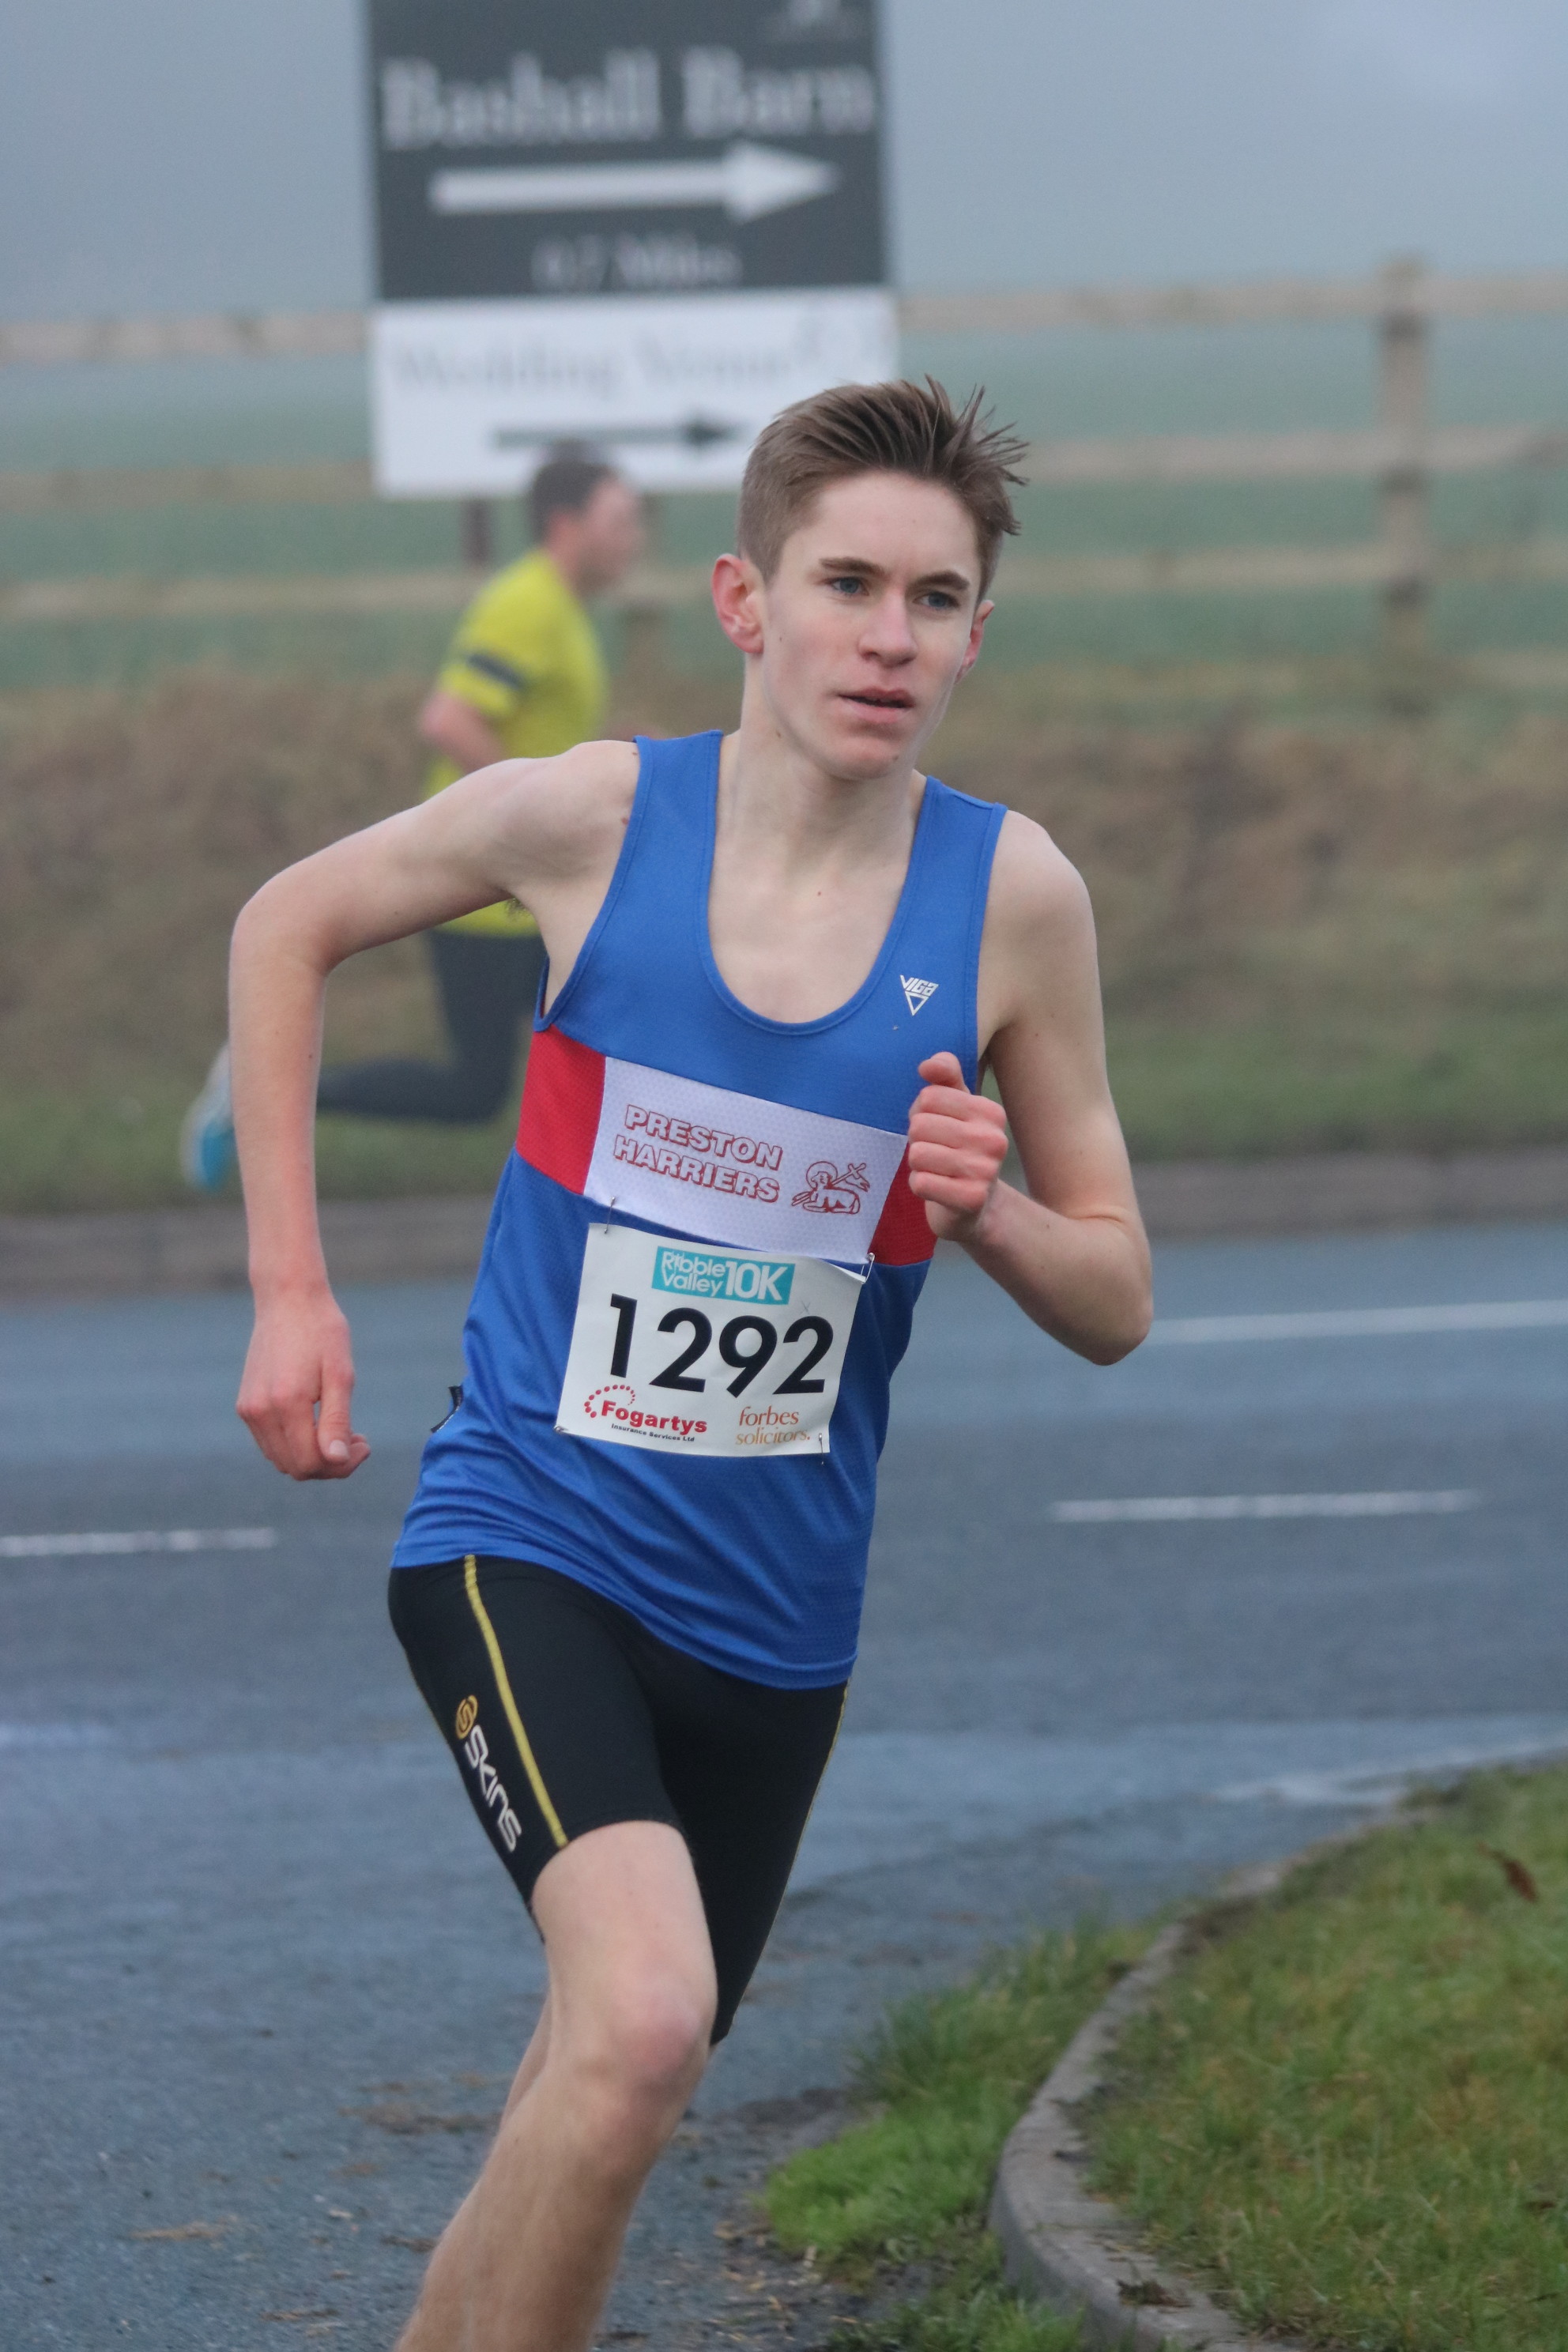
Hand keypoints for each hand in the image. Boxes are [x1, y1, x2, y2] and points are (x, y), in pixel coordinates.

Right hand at [237, 1290, 370, 1480]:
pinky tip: (318, 1423)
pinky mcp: (246, 1405)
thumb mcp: (340, 1374)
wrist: (288, 1300)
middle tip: (357, 1440)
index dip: (342, 1465)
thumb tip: (336, 1461)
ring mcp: (249, 1410)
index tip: (365, 1444)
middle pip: (295, 1467)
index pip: (311, 1462)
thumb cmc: (322, 1332)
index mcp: (286, 1403)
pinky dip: (295, 1444)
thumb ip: (337, 1420)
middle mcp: (260, 1411)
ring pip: (281, 1459)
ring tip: (340, 1432)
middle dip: (330, 1464)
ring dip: (312, 1456)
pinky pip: (270, 1443)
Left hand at [905, 1052, 1008, 1240]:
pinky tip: (937, 1188)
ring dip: (918, 1165)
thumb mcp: (954, 1107)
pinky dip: (920, 1186)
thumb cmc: (958, 1149)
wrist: (975, 1207)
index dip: (921, 1113)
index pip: (928, 1097)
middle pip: (919, 1125)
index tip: (937, 1128)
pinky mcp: (970, 1199)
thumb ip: (944, 1078)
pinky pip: (921, 1183)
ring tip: (937, 1170)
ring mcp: (985, 1171)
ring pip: (917, 1154)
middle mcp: (993, 1140)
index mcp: (990, 1112)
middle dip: (917, 1140)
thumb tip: (927, 1066)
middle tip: (935, 1152)